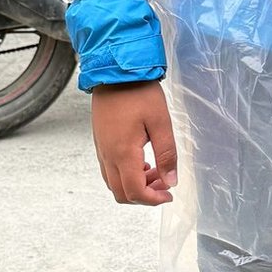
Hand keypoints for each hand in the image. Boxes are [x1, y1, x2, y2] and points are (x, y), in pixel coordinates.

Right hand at [91, 80, 176, 204]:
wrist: (115, 71)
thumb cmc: (139, 93)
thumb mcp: (161, 122)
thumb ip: (167, 154)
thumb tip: (171, 181)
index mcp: (123, 153)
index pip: (134, 192)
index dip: (153, 200)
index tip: (169, 194)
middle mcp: (108, 155)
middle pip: (121, 193)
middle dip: (144, 196)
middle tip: (164, 184)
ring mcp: (102, 150)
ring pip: (114, 183)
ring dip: (135, 185)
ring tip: (156, 171)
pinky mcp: (101, 142)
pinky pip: (109, 170)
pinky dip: (126, 175)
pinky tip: (142, 162)